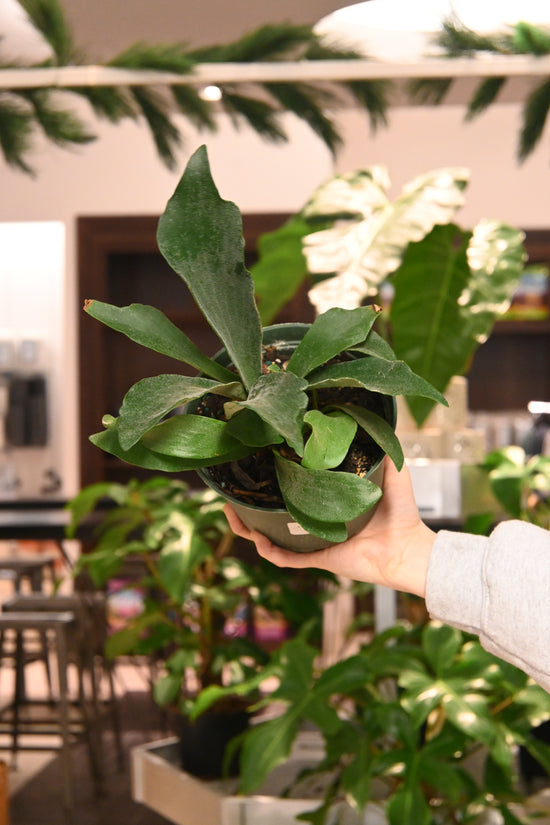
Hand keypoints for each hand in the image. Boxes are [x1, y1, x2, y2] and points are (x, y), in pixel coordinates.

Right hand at [224, 457, 435, 597]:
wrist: (410, 549)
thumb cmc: (402, 514)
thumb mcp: (392, 473)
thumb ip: (385, 448)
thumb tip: (379, 418)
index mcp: (324, 506)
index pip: (289, 496)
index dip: (268, 485)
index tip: (253, 466)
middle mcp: (313, 525)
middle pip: (268, 519)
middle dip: (244, 510)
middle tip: (228, 495)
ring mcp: (313, 543)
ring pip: (269, 540)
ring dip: (247, 529)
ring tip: (230, 512)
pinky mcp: (319, 559)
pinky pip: (286, 560)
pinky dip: (270, 552)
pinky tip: (258, 537)